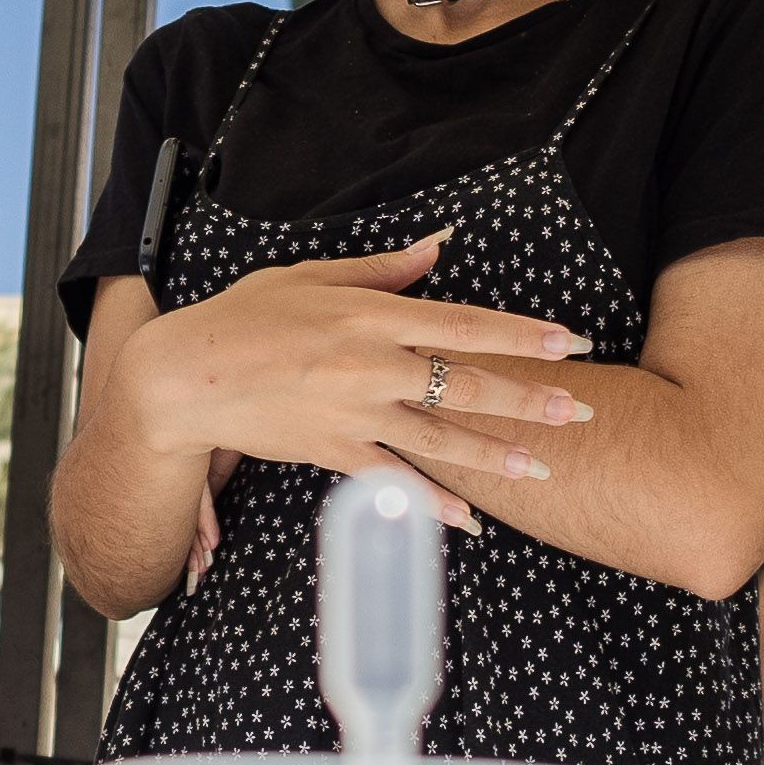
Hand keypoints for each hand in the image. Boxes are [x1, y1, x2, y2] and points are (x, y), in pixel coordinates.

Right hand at [117, 234, 591, 523]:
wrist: (182, 375)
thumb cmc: (243, 316)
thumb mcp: (311, 276)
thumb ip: (383, 269)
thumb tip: (440, 244)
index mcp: (369, 315)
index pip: (463, 323)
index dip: (522, 335)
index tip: (570, 342)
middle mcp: (368, 364)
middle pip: (464, 384)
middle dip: (529, 399)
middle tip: (581, 412)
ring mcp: (351, 411)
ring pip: (439, 438)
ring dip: (495, 455)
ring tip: (541, 467)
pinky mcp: (330, 450)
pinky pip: (391, 479)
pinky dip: (430, 501)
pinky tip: (468, 520)